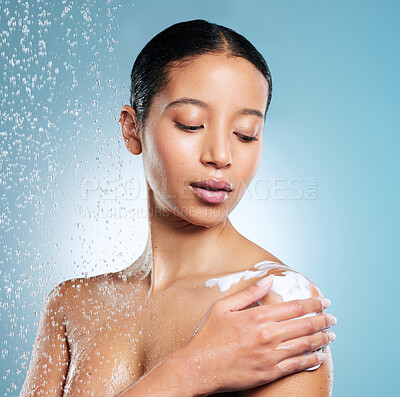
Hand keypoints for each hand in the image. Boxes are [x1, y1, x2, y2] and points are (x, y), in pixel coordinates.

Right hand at [179, 275, 336, 394]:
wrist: (199, 367)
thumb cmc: (209, 336)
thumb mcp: (223, 307)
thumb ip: (249, 294)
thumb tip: (268, 281)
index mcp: (258, 316)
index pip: (294, 307)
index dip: (313, 304)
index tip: (324, 301)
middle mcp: (268, 335)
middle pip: (304, 325)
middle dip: (323, 320)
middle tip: (333, 317)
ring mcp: (270, 355)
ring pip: (305, 345)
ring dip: (322, 339)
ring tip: (331, 335)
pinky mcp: (269, 372)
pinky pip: (297, 364)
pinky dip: (312, 359)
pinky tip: (320, 356)